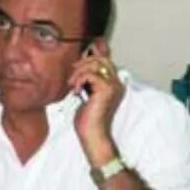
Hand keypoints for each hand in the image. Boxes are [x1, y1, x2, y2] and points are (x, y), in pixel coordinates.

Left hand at [68, 45, 123, 165]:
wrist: (92, 135)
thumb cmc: (88, 120)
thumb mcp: (86, 95)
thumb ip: (87, 80)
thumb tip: (79, 66)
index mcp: (113, 84)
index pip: (106, 60)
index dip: (94, 54)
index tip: (78, 59)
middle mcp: (117, 83)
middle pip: (102, 58)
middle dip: (84, 62)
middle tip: (73, 75)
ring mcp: (113, 85)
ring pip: (96, 63)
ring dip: (80, 71)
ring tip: (72, 84)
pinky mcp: (107, 89)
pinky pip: (91, 74)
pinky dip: (80, 79)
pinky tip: (76, 91)